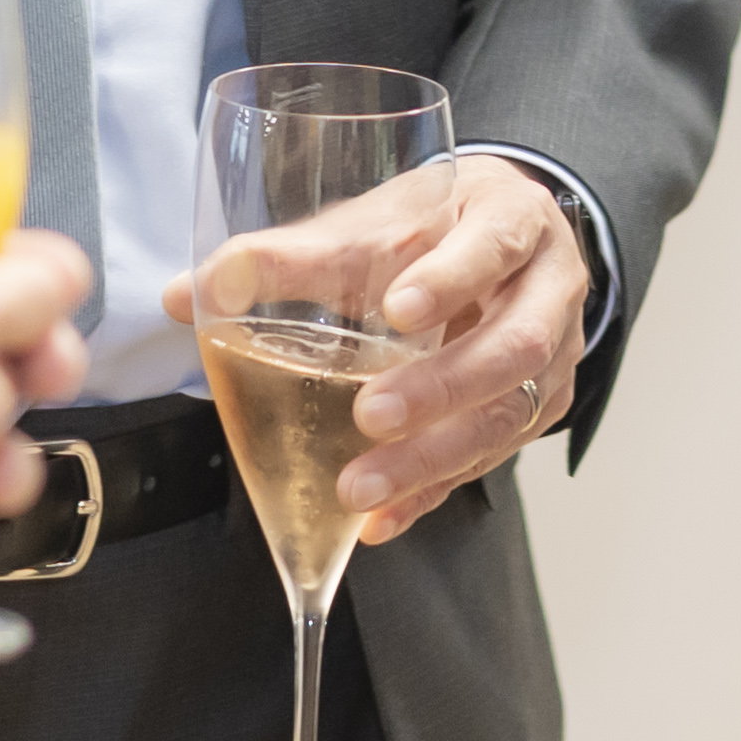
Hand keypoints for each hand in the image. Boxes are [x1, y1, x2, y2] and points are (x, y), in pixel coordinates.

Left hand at [165, 156, 590, 549]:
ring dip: (432, 459)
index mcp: (510, 220)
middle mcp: (548, 289)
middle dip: (441, 388)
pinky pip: (489, 462)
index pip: (494, 244)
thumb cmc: (435, 226)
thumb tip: (185, 295)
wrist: (503, 243)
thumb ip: (287, 257)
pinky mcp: (538, 412)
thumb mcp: (372, 220)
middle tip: (369, 415)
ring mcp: (555, 356)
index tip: (396, 309)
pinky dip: (430, 493)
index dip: (451, 278)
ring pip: (509, 415)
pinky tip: (379, 520)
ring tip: (359, 490)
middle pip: (514, 345)